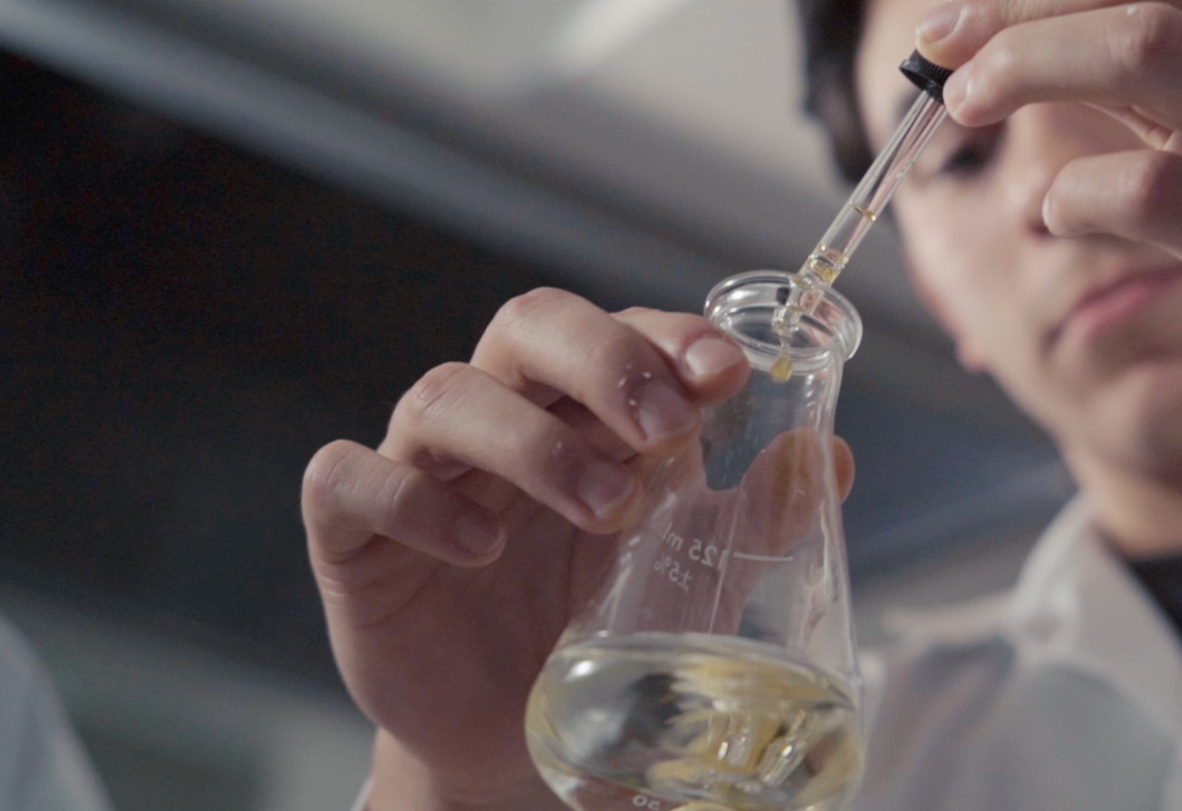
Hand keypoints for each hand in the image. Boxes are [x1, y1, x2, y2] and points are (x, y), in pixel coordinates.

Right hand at [301, 291, 753, 809]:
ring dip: (534, 441)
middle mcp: (502, 416)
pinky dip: (411, 498)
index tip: (724, 372)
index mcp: (582, 409)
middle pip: (529, 327)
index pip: (619, 330)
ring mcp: (422, 467)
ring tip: (605, 507)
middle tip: (665, 430)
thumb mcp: (691, 573)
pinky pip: (351, 480)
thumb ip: (755, 515)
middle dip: (604, 362)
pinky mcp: (353, 534)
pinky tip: (480, 545)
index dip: (667, 335)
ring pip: (447, 395)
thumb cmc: (598, 625)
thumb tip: (830, 458)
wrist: (513, 737)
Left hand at [919, 0, 1181, 741]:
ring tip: (971, 106)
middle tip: (945, 53)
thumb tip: (1015, 20)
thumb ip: (1167, 67)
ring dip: (1026, 66)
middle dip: (1021, 9)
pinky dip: (1070, 191)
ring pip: (1147, 51)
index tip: (967, 8)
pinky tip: (1054, 213)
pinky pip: (1148, 190)